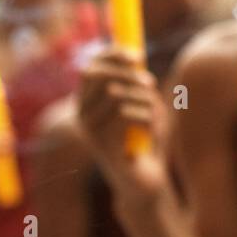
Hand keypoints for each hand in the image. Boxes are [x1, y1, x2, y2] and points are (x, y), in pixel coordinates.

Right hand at [77, 47, 170, 200]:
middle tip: (151, 84)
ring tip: (154, 114)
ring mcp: (89, 132)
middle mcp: (82, 115)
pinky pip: (125, 115)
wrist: (147, 181)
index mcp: (89, 102)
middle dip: (128, 74)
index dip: (111, 55)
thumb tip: (134, 57)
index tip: (137, 56)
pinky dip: (146, 117)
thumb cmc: (146, 140)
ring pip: (115, 94)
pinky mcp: (103, 146)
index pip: (91, 66)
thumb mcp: (144, 106)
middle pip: (97, 75)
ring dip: (142, 99)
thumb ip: (136, 83)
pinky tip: (151, 130)